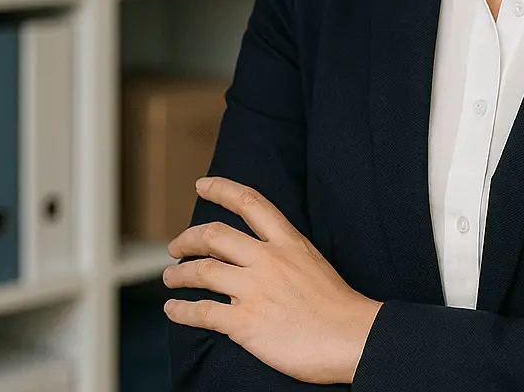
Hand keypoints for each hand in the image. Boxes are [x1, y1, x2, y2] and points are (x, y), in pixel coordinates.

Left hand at [163, 176, 383, 384]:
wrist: (353, 338)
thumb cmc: (339, 307)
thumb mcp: (315, 263)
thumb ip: (288, 255)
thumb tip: (263, 256)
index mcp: (289, 243)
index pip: (250, 203)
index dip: (222, 189)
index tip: (202, 185)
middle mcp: (268, 260)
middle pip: (214, 235)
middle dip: (188, 238)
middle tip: (176, 247)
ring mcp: (255, 290)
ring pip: (201, 270)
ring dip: (178, 274)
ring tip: (170, 277)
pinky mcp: (245, 323)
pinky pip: (201, 311)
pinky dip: (180, 310)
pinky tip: (173, 310)